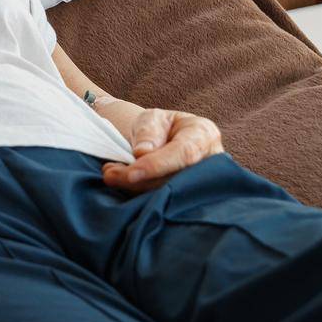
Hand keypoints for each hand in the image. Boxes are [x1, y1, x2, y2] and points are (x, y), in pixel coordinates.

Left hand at [101, 108, 223, 193]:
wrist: (162, 141)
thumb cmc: (160, 127)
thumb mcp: (152, 118)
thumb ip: (149, 132)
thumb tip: (143, 153)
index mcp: (204, 134)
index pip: (183, 153)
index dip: (157, 165)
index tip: (130, 173)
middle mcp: (211, 161)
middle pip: (177, 178)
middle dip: (141, 180)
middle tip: (110, 174)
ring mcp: (203, 183)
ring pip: (171, 194)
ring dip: (137, 188)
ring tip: (111, 176)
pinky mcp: (190, 199)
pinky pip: (166, 202)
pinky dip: (140, 195)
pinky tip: (121, 184)